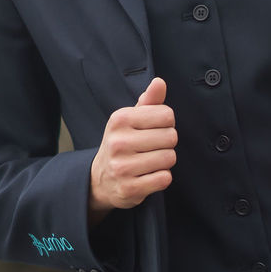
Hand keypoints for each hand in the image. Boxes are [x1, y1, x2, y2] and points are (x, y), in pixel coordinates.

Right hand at [89, 77, 177, 218]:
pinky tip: (148, 175)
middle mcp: (118, 142)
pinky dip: (161, 177)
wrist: (99, 179)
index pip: (167, 115)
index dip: (167, 123)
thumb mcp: (131, 119)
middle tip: (152, 148)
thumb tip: (159, 82)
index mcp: (120, 119)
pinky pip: (164, 178)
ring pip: (169, 158)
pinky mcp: (129, 188)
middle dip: (167, 143)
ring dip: (165, 161)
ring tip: (149, 161)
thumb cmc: (122, 143)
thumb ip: (149, 101)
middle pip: (171, 137)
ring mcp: (122, 167)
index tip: (155, 129)